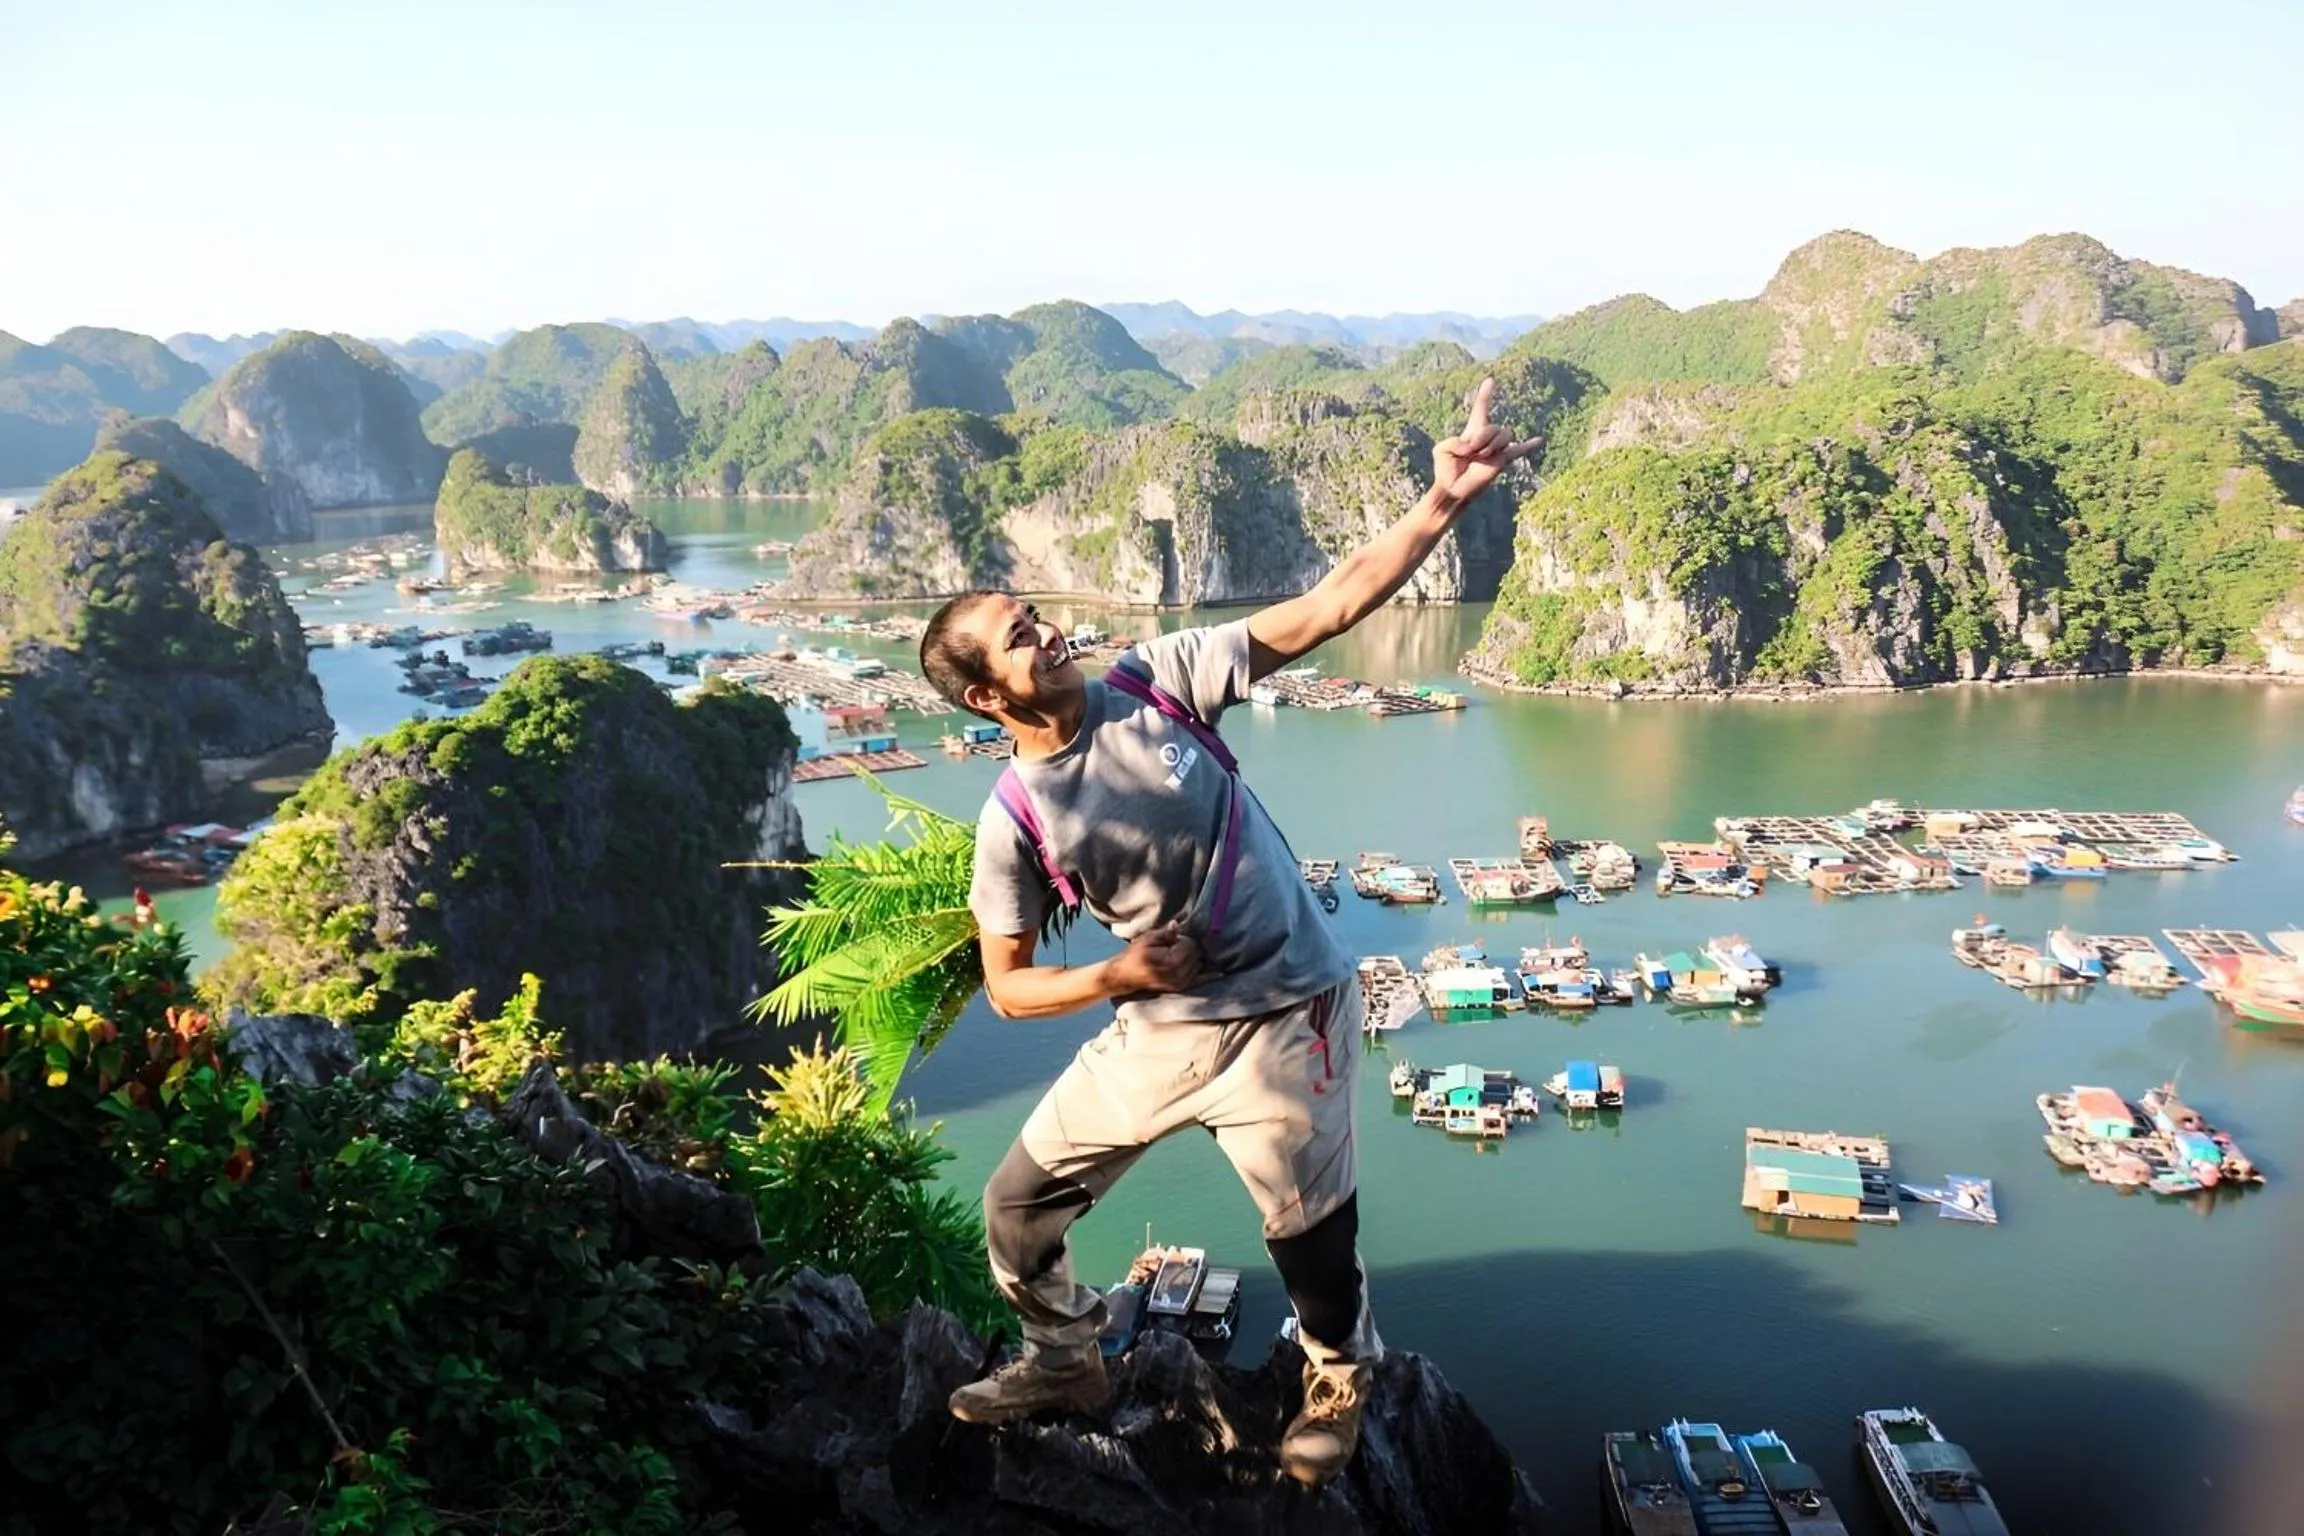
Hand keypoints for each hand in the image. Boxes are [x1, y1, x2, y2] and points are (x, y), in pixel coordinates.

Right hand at [1106, 921, 1202, 994]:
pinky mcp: (1181, 988)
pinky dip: (1209, 975)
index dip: (1184, 938)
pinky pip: (1199, 981)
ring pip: (1199, 964)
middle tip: (1177, 944)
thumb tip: (1179, 924)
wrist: (1125, 976)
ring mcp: (1181, 983)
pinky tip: (1220, 973)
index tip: (1174, 938)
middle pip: (1197, 954)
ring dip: (1196, 957)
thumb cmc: (1135, 955)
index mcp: (1171, 962)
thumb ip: (1166, 933)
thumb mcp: (1148, 939)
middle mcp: (1179, 975)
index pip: (1190, 944)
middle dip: (1191, 947)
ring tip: (1181, 953)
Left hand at [1434, 377, 1542, 501]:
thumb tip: (1473, 446)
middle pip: (1493, 426)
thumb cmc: (1445, 469)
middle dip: (1482, 437)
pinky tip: (1540, 440)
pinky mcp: (1503, 461)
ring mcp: (1496, 449)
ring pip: (1504, 435)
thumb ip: (1454, 441)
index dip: (1485, 395)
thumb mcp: (1441, 449)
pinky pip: (1519, 450)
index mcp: (1472, 431)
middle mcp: (1486, 438)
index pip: (1481, 409)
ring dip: (1492, 445)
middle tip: (1470, 451)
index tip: (1490, 380)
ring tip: (1481, 457)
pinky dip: (1530, 445)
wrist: (1453, 489)